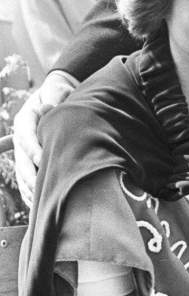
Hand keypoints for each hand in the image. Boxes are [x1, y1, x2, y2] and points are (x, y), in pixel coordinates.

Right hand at [13, 71, 76, 205]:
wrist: (58, 96)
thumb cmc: (60, 93)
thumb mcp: (58, 90)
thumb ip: (55, 96)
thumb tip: (51, 105)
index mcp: (25, 119)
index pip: (24, 136)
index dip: (32, 149)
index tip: (42, 160)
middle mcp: (21, 137)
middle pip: (21, 160)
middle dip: (30, 176)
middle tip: (40, 189)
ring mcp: (24, 150)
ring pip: (22, 173)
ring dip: (29, 188)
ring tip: (38, 202)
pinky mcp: (30, 160)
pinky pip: (26, 180)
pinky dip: (30, 193)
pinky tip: (36, 206)